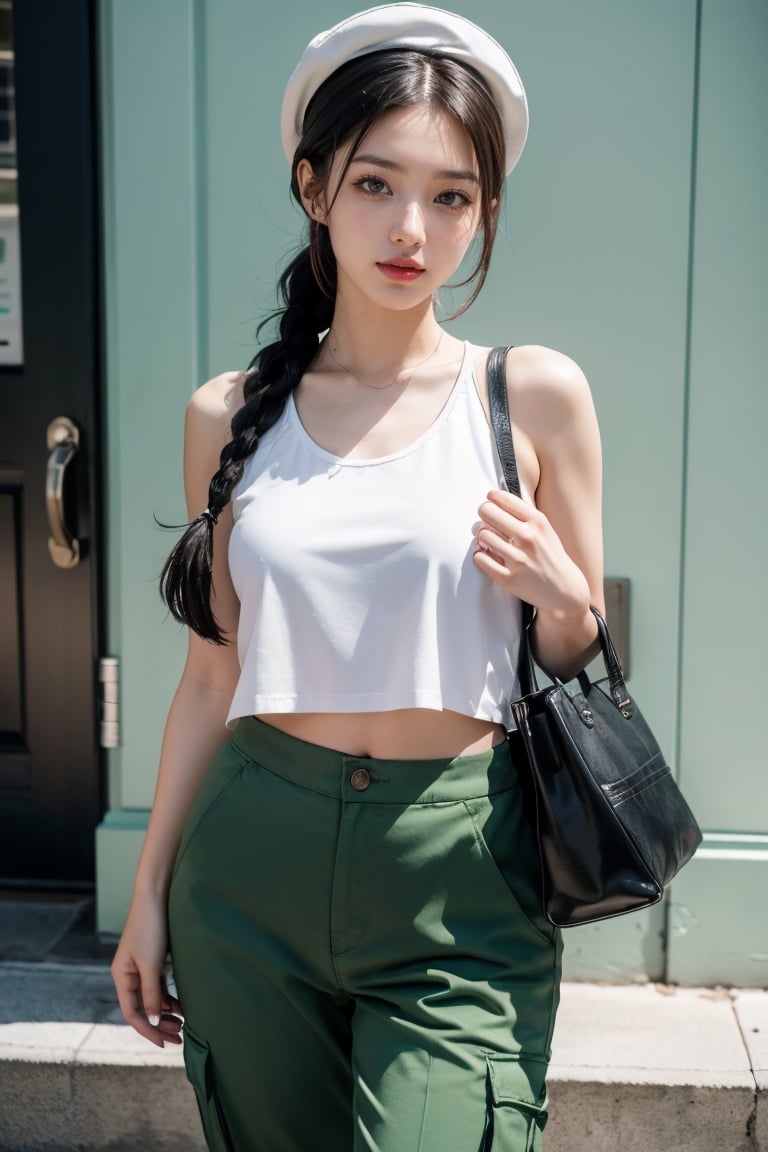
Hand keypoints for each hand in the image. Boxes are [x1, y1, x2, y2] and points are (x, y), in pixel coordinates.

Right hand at [111, 895, 182, 1047]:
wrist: (156, 896)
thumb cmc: (150, 927)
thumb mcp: (151, 964)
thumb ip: (151, 994)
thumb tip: (153, 1022)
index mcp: (121, 977)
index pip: (132, 1014)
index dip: (148, 1031)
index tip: (165, 1044)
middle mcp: (128, 975)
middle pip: (141, 1010)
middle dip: (159, 1025)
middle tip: (180, 1038)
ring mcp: (140, 968)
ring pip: (151, 1000)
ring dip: (166, 1013)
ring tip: (184, 1025)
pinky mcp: (153, 960)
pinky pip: (158, 988)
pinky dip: (169, 999)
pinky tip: (182, 1007)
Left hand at [473, 489, 589, 616]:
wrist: (564, 590)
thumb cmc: (550, 556)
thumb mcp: (545, 529)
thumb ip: (523, 514)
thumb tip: (495, 498)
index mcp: (537, 522)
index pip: (502, 498)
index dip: (491, 498)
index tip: (490, 501)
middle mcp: (528, 538)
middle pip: (487, 512)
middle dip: (484, 514)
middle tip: (487, 521)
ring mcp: (518, 559)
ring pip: (482, 535)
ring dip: (482, 538)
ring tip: (489, 541)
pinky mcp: (508, 578)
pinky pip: (480, 558)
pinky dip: (480, 556)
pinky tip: (489, 556)